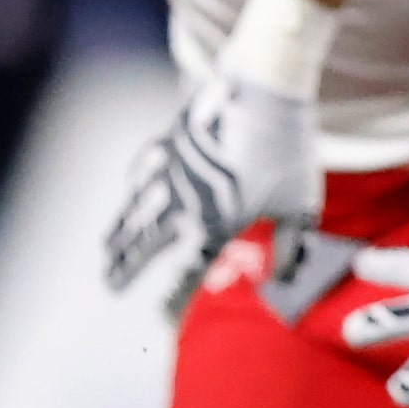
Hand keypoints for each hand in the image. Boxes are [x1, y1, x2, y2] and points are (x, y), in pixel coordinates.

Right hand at [104, 70, 320, 315]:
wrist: (265, 85)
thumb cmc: (288, 147)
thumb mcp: (301, 203)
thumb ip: (292, 247)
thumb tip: (282, 280)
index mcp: (215, 226)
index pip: (183, 278)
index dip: (169, 303)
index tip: (159, 322)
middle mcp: (182, 207)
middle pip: (145, 249)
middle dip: (125, 270)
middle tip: (110, 285)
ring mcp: (168, 176)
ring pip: (135, 214)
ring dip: (119, 237)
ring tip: (107, 253)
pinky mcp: (166, 147)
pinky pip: (141, 176)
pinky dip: (132, 194)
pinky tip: (127, 202)